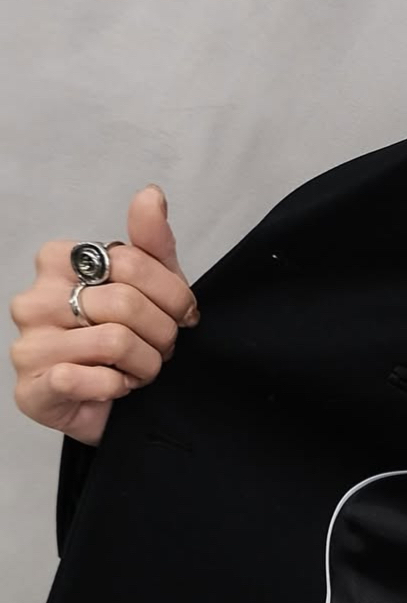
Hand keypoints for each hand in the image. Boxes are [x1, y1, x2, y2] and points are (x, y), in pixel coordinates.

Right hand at [8, 184, 199, 447]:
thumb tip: (151, 194)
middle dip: (162, 336)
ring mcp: (29, 343)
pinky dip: (117, 388)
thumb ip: (151, 244)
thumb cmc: (126, 343)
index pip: (133, 264)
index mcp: (59, 261)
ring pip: (115, 343)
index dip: (174, 299)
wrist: (108, 408)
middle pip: (127, 305)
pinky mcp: (32, 387)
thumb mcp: (152, 288)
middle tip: (160, 350)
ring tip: (138, 371)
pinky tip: (116, 388)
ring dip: (145, 366)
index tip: (180, 318)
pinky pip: (89, 380)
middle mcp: (35, 297)